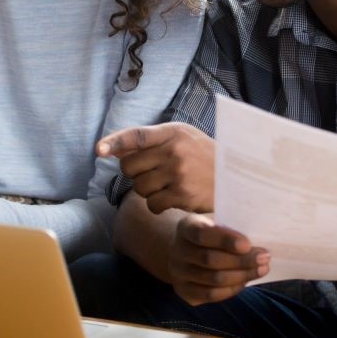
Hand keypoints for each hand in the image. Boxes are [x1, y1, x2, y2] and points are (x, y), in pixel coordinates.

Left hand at [96, 122, 215, 212]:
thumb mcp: (181, 138)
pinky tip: (172, 198)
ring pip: (139, 187)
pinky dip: (158, 205)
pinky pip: (153, 204)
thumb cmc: (203, 156)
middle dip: (134, 173)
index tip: (99, 150)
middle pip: (130, 167)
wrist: (237, 178)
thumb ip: (149, 141)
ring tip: (166, 185)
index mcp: (173, 132)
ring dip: (147, 190)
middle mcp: (174, 151)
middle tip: (151, 173)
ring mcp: (178, 174)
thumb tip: (111, 149)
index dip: (115, 142)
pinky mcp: (183, 195)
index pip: (137, 135)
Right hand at [168, 213, 268, 305]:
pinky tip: (244, 282)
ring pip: (213, 279)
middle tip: (264, 258)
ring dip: (242, 276)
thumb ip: (230, 230)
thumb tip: (256, 245)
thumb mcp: (215, 222)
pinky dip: (231, 289)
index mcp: (185, 227)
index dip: (225, 240)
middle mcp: (177, 251)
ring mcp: (178, 273)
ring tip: (261, 270)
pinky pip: (210, 295)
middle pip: (210, 260)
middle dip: (241, 260)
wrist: (183, 248)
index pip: (202, 235)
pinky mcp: (183, 291)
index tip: (248, 244)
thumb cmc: (208, 233)